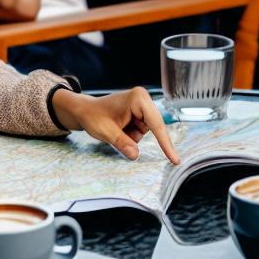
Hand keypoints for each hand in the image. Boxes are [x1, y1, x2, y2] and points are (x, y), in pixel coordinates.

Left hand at [52, 86, 180, 163]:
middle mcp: (143, 99)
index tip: (175, 160)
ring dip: (131, 136)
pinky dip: (129, 135)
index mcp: (138, 99)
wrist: (84, 110)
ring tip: (115, 128)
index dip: (165, 144)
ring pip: (145, 132)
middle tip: (118, 133)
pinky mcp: (139, 112)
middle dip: (134, 135)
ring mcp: (142, 106)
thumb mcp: (106, 132)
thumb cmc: (93, 116)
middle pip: (152, 128)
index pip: (156, 125)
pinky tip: (118, 128)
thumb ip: (122, 143)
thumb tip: (135, 155)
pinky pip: (140, 131)